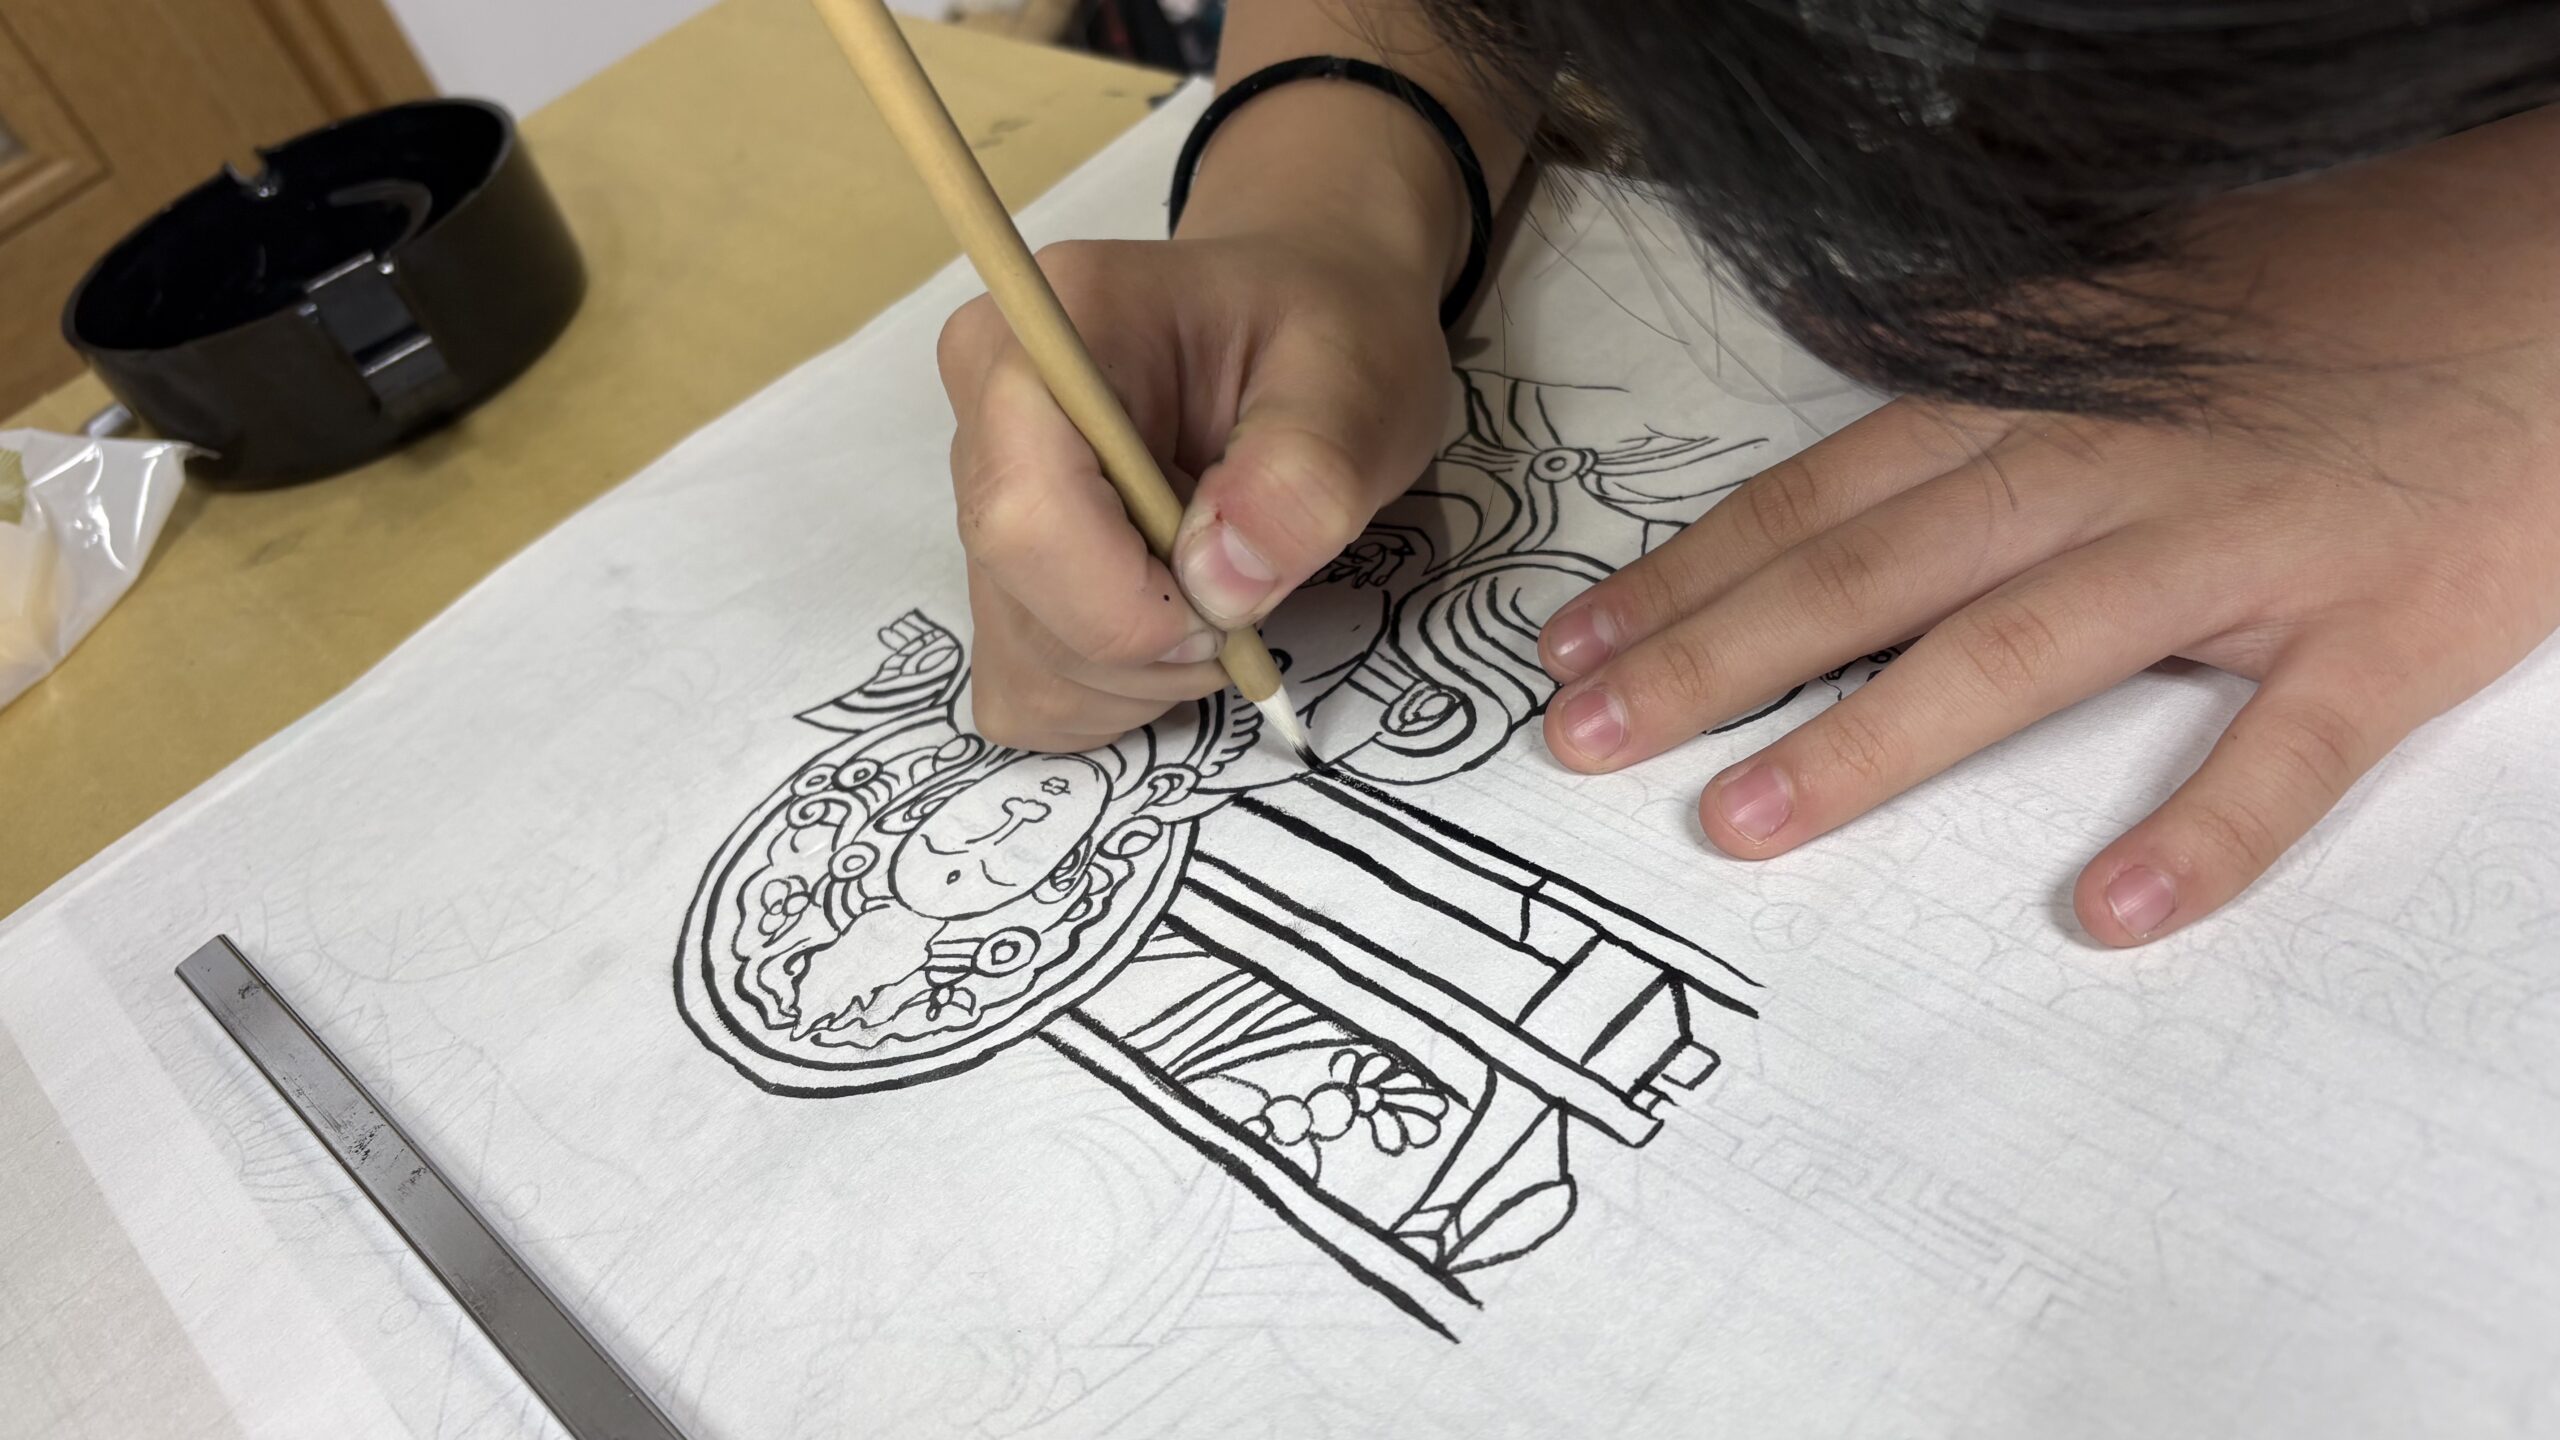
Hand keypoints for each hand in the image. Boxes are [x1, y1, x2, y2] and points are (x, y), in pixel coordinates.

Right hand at [936, 71, 1486, 750]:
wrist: (1301, 321)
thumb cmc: (1326, 335)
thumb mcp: (1359, 382)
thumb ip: (1306, 472)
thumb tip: (1220, 583)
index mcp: (1054, 328)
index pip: (1025, 512)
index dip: (1131, 601)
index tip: (1236, 598)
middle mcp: (985, 403)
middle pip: (1022, 602)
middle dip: (1157, 645)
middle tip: (1251, 586)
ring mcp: (974, 490)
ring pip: (1028, 662)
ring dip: (1149, 675)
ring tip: (1222, 584)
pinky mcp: (995, 570)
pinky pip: (1030, 691)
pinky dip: (1119, 694)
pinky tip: (1173, 620)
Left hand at [1536, 105, 2559, 945]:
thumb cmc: (2343, 295)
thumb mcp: (2138, 301)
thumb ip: (2000, 359)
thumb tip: (1868, 389)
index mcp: (2046, 396)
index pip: (1827, 494)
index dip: (1694, 571)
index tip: (1577, 642)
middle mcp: (2111, 468)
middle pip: (1873, 571)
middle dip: (1711, 657)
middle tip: (1582, 738)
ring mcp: (2242, 551)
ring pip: (2021, 649)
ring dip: (1871, 738)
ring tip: (1746, 824)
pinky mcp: (2379, 631)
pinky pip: (2282, 751)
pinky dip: (2200, 832)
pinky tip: (2108, 916)